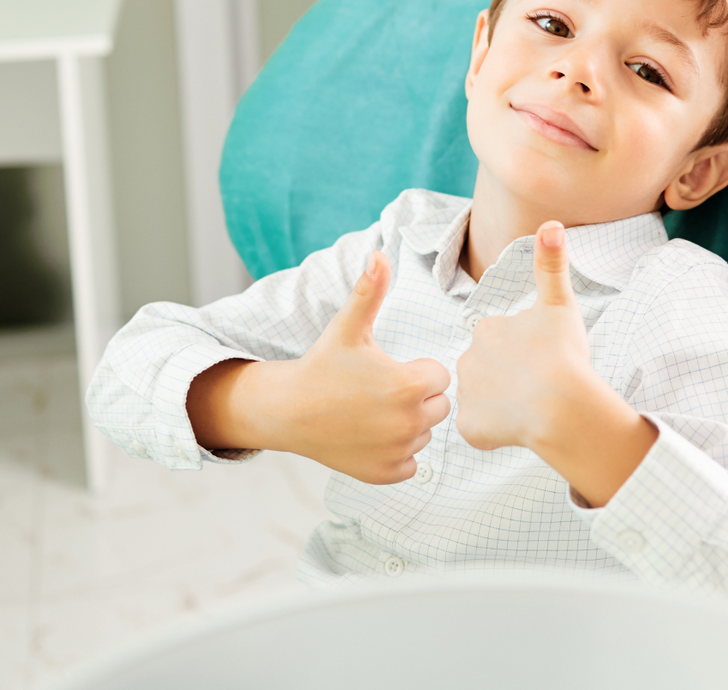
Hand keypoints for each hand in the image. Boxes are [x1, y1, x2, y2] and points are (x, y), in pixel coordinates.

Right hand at [190, 252, 452, 483]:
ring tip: (372, 411)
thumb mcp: (349, 327)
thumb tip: (379, 254)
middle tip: (380, 390)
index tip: (388, 369)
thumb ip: (370, 291)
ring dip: (407, 424)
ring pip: (424, 434)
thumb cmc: (322, 366)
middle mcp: (409, 423)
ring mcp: (398, 452)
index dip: (416, 369)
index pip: (439, 376)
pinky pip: (411, 463)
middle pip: (438, 406)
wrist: (287, 411)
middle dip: (416, 397)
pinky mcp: (386, 474)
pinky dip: (396, 452)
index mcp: (410, 386)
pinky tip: (371, 435)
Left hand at [454, 221, 598, 451]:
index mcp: (486, 329)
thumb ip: (552, 265)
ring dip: (504, 405)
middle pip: (490, 370)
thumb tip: (551, 223)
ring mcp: (467, 395)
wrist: (561, 405)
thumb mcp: (560, 305)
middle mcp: (467, 359)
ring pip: (486, 401)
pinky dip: (499, 432)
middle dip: (510, 378)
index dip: (524, 352)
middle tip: (538, 384)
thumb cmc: (564, 355)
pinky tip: (521, 427)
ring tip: (531, 407)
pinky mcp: (470, 427)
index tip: (541, 360)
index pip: (501, 341)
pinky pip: (483, 430)